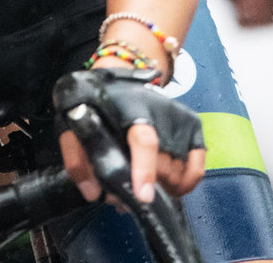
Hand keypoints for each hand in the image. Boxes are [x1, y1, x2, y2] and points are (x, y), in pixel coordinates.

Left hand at [53, 67, 205, 203]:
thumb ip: (78, 160)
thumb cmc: (98, 105)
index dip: (145, 170)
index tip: (144, 197)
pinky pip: (196, 170)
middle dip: (143, 186)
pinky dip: (184, 183)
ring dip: (160, 186)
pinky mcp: (194, 124)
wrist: (122, 74)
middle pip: (162, 168)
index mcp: (130, 110)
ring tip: (142, 178)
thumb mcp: (76, 124)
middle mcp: (161, 113)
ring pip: (177, 174)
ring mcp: (180, 119)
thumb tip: (93, 193)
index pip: (144, 141)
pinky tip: (167, 183)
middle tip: (126, 187)